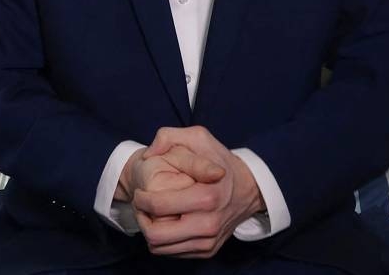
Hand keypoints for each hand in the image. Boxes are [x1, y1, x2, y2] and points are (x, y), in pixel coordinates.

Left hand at [133, 126, 264, 257]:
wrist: (248, 187)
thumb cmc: (218, 159)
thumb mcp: (197, 137)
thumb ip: (168, 137)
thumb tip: (149, 154)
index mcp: (207, 196)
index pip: (158, 206)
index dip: (140, 198)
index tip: (140, 191)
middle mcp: (209, 223)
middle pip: (156, 234)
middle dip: (141, 218)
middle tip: (140, 204)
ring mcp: (209, 240)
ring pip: (161, 247)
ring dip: (148, 230)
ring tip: (149, 213)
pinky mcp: (208, 250)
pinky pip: (173, 253)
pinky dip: (162, 240)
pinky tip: (164, 221)